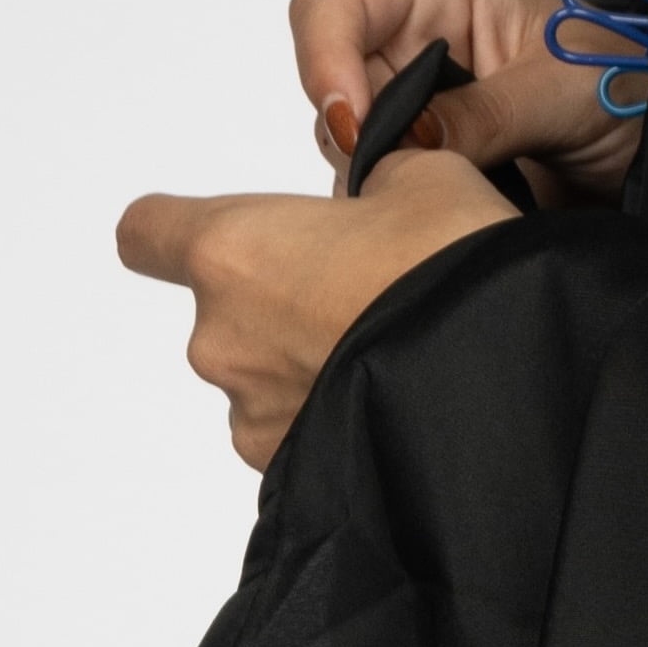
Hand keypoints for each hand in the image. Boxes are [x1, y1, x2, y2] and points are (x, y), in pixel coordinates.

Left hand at [113, 153, 519, 468]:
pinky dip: (327, 406)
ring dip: (306, 353)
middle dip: (284, 291)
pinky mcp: (282, 468)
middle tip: (366, 282)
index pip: (147, 231)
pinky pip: (290, 424)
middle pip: (225, 303)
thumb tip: (374, 196)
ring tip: (390, 341)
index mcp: (232, 250)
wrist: (500, 386)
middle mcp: (218, 336)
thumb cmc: (451, 271)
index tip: (219, 229)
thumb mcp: (427, 179)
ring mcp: (247, 412)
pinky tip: (392, 391)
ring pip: (261, 369)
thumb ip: (376, 180)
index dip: (173, 224)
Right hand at [289, 0, 647, 195]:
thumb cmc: (625, 83)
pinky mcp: (417, 158)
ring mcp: (410, 101)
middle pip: (326, 80)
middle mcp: (411, 40)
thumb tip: (406, 141)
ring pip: (342, 141)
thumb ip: (484, 113)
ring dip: (381, 175)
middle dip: (355, 133)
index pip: (333, 2)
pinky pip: (373, 183)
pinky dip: (396, 204)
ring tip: (455, 189)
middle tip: (408, 175)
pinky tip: (446, 209)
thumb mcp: (561, 91)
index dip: (323, 58)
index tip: (352, 125)